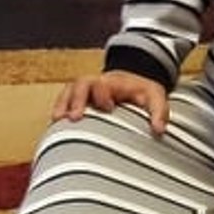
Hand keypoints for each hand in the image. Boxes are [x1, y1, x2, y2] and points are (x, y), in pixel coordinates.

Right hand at [50, 71, 168, 134]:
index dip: (102, 94)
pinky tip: (54, 126)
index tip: (108, 108)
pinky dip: (59, 110)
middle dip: (75, 100)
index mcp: (112, 82)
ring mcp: (84, 92)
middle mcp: (95, 85)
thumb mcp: (156, 96)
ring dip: (62, 104)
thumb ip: (159, 111)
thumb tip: (160, 131)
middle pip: (79, 85)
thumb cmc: (142, 91)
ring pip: (67, 92)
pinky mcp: (78, 101)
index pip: (102, 83)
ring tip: (56, 120)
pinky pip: (63, 101)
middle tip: (73, 117)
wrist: (132, 82)